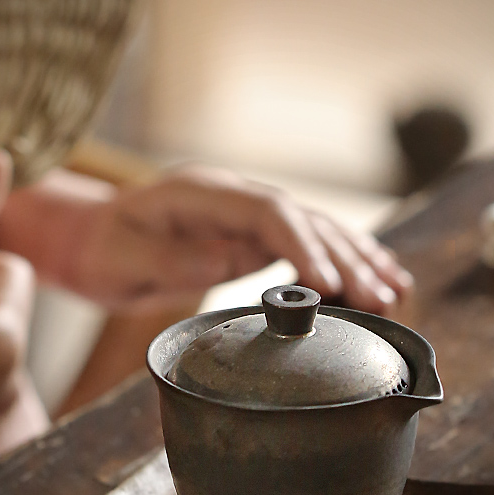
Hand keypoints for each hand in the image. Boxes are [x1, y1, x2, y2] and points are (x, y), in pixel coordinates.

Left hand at [0, 164, 413, 314]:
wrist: (98, 243)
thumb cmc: (106, 250)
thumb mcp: (122, 257)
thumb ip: (168, 258)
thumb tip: (224, 261)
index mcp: (204, 195)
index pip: (270, 212)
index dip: (305, 245)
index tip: (330, 285)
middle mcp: (236, 200)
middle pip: (304, 221)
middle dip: (346, 259)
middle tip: (380, 299)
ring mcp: (248, 218)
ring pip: (316, 231)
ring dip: (357, 261)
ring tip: (395, 292)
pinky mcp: (255, 239)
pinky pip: (307, 246)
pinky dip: (343, 262)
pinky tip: (376, 276)